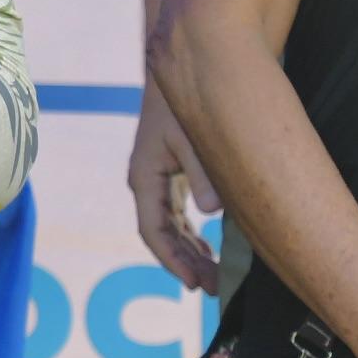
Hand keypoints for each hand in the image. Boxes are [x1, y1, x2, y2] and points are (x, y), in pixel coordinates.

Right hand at [128, 79, 219, 292]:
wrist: (180, 68)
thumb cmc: (182, 102)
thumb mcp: (191, 138)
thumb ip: (202, 175)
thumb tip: (212, 213)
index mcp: (145, 177)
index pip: (153, 230)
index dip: (172, 260)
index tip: (192, 284)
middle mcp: (147, 181)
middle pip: (162, 234)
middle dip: (185, 262)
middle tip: (212, 288)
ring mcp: (157, 176)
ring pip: (169, 225)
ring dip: (189, 250)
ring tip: (212, 275)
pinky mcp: (170, 170)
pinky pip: (176, 212)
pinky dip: (190, 232)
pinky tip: (209, 245)